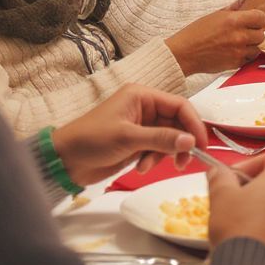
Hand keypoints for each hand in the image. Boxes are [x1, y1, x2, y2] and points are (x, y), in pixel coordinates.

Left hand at [52, 84, 206, 185]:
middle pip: (177, 123)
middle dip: (180, 143)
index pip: (180, 106)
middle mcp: (145, 108)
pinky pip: (158, 149)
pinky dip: (153, 160)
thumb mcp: (128, 138)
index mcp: (142, 96)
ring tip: (146, 166)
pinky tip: (139, 167)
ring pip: (169, 139)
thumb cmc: (91, 140)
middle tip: (183, 162)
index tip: (200, 144)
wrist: (64, 161)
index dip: (194, 124)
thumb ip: (161, 139)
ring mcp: (142, 126)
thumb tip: (191, 141)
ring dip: (163, 155)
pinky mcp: (137, 143)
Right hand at [165, 6, 264, 74]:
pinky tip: (233, 52)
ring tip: (238, 44)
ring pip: (257, 48)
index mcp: (234, 20)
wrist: (184, 53)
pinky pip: (249, 59)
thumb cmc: (196, 33)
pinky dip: (244, 56)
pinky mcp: (236, 63)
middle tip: (243, 33)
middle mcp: (239, 36)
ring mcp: (238, 51)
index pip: (261, 17)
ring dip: (250, 46)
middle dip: (254, 33)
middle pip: (261, 34)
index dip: (258, 19)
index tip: (253, 21)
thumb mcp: (215, 15)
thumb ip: (233, 8)